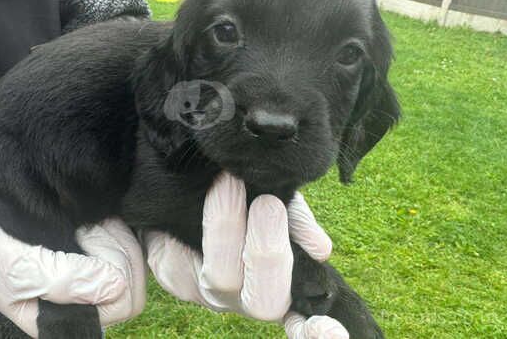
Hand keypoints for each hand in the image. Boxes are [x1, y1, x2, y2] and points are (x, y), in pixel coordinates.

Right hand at [0, 188, 145, 336]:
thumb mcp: (20, 271)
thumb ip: (65, 281)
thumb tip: (115, 284)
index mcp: (68, 318)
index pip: (125, 301)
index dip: (113, 268)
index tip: (82, 241)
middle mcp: (85, 301)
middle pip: (134, 279)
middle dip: (114, 247)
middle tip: (81, 229)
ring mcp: (91, 275)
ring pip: (132, 255)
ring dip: (110, 232)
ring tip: (78, 224)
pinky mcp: (93, 250)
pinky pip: (123, 237)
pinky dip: (110, 223)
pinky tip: (85, 219)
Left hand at [144, 172, 347, 337]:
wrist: (186, 188)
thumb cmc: (244, 197)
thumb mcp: (274, 197)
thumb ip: (296, 220)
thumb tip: (320, 249)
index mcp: (278, 284)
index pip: (303, 325)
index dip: (317, 332)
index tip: (334, 332)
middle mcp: (244, 298)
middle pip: (263, 302)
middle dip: (267, 252)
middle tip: (268, 203)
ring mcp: (207, 292)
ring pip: (219, 278)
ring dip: (226, 226)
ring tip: (229, 182)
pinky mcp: (172, 276)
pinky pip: (182, 260)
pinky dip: (190, 224)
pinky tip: (194, 196)